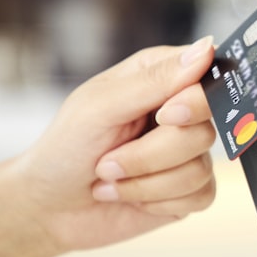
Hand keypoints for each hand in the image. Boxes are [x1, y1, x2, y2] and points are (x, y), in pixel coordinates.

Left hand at [0, 37, 218, 256]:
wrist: (49, 207)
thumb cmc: (65, 149)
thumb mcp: (100, 107)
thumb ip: (154, 80)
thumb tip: (206, 48)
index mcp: (162, 78)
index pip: (207, 79)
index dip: (194, 103)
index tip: (165, 116)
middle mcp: (182, 113)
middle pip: (204, 131)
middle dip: (150, 155)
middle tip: (108, 160)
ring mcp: (188, 153)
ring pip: (200, 169)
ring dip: (145, 183)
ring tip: (110, 179)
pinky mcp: (190, 190)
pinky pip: (201, 195)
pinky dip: (157, 202)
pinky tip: (129, 196)